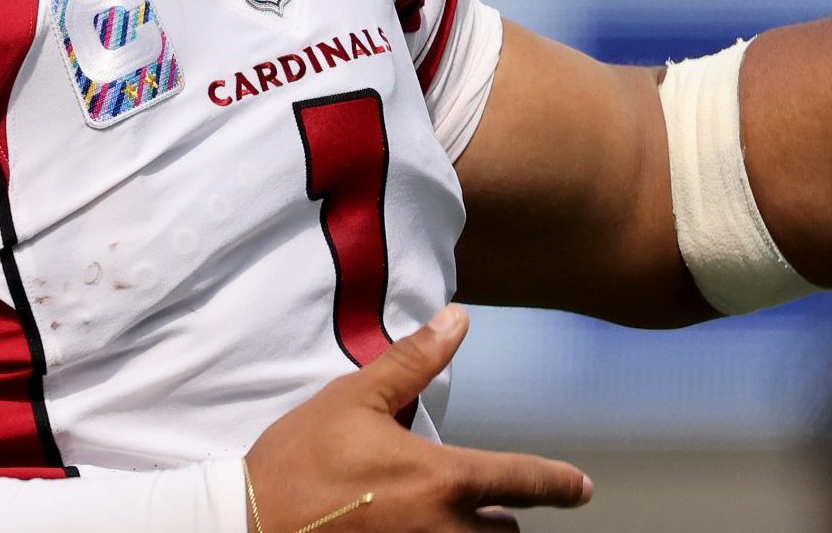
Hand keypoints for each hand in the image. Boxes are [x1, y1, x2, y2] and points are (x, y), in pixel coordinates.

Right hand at [243, 307, 592, 531]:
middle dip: (500, 518)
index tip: (582, 489)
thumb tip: (458, 320)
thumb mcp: (353, 399)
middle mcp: (443, 532)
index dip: (562, 485)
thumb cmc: (299, 462)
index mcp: (442, 482)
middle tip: (491, 506)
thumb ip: (413, 362)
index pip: (525, 482)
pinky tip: (411, 527)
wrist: (249, 526)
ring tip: (450, 520)